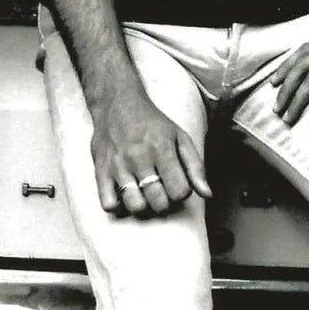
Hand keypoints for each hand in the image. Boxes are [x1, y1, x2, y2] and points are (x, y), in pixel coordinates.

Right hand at [88, 81, 210, 218]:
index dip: (181, 192)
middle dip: (164, 201)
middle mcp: (139, 158)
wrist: (117, 103)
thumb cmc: (151, 123)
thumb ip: (196, 166)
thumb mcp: (179, 137)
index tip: (176, 184)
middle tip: (160, 189)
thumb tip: (207, 194)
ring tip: (143, 193)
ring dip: (143, 205)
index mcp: (162, 149)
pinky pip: (108, 203)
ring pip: (135, 206)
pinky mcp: (101, 170)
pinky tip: (123, 193)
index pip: (179, 191)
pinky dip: (117, 205)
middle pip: (159, 202)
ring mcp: (118, 165)